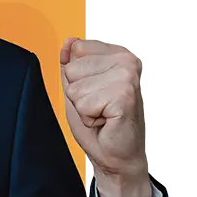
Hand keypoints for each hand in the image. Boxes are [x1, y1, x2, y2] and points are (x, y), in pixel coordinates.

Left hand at [60, 38, 151, 196]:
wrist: (117, 154)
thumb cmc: (101, 122)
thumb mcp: (78, 87)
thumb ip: (72, 63)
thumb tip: (69, 42)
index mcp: (118, 53)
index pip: (76, 49)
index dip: (77, 77)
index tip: (96, 91)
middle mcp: (127, 59)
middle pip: (72, 69)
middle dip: (78, 93)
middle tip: (99, 105)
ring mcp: (127, 76)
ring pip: (75, 87)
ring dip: (83, 106)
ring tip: (102, 113)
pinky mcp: (124, 95)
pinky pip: (82, 104)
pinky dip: (88, 117)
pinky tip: (105, 120)